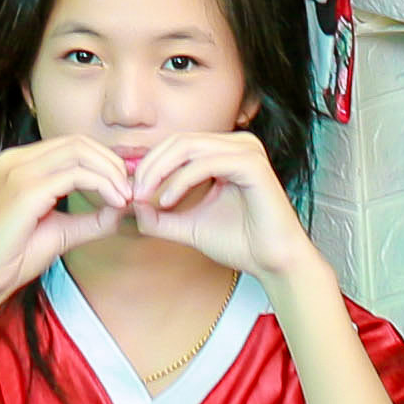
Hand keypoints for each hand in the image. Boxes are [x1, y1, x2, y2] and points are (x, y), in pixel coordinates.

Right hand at [0, 135, 130, 303]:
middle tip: (129, 190)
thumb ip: (91, 218)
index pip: (72, 145)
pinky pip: (75, 175)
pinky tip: (114, 203)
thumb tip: (123, 208)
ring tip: (124, 197)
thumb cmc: (14, 256)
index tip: (124, 186)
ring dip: (110, 173)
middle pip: (78, 142)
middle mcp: (16, 159)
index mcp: (19, 163)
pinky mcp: (25, 190)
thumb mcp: (61, 230)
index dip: (104, 161)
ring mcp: (18, 171)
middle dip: (111, 163)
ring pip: (79, 153)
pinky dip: (101, 185)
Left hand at [126, 128, 318, 282]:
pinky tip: (168, 201)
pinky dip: (181, 180)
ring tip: (147, 198)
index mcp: (226, 151)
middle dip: (150, 166)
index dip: (149, 165)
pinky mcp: (252, 165)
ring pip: (189, 147)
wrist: (273, 262)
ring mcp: (247, 151)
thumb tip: (131, 206)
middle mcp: (238, 144)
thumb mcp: (188, 225)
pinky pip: (206, 163)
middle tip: (134, 193)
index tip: (131, 193)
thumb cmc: (240, 242)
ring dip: (161, 172)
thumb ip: (160, 215)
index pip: (177, 144)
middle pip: (179, 141)